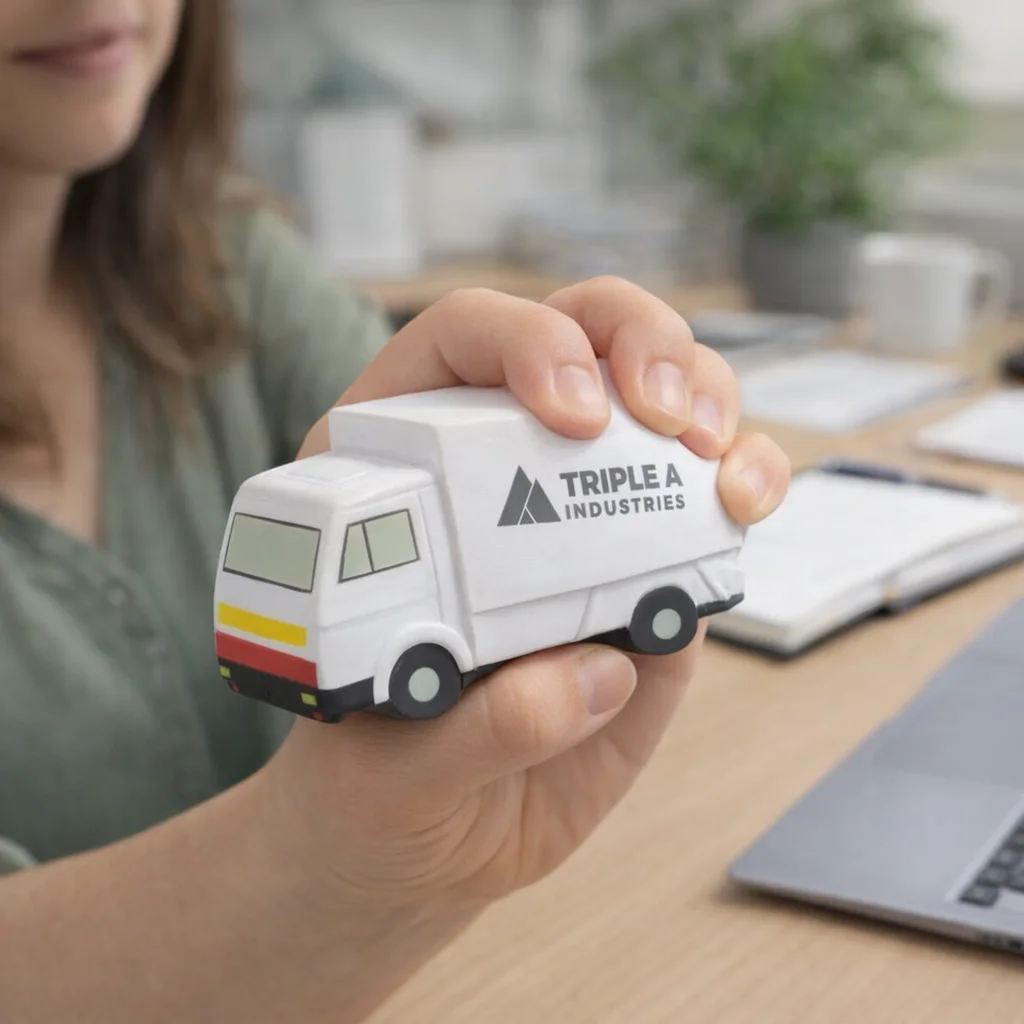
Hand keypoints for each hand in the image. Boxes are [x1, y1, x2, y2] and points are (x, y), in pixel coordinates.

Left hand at [281, 278, 789, 907]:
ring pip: (665, 399)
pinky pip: (708, 501)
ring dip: (710, 402)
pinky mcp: (647, 577)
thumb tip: (593, 670)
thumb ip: (476, 728)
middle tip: (665, 418)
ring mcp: (585, 521)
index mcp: (405, 474)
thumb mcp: (390, 772)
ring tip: (721, 473)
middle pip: (584, 336)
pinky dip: (744, 482)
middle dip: (641, 345)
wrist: (430, 840)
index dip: (525, 342)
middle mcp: (502, 473)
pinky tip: (740, 510)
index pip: (463, 343)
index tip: (568, 415)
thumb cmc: (377, 780)